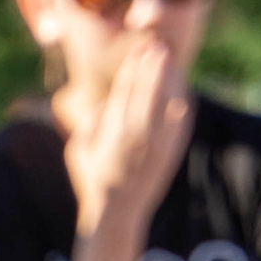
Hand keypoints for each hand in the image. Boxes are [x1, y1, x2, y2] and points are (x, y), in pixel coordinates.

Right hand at [68, 32, 192, 233]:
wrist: (117, 214)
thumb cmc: (93, 181)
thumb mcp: (78, 151)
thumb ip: (89, 124)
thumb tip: (103, 104)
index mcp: (113, 130)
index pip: (125, 88)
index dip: (133, 67)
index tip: (138, 51)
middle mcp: (136, 132)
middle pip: (147, 88)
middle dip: (152, 65)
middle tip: (157, 47)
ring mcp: (156, 141)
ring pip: (167, 99)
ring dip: (169, 77)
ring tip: (170, 61)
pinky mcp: (170, 150)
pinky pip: (180, 119)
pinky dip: (182, 101)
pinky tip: (182, 90)